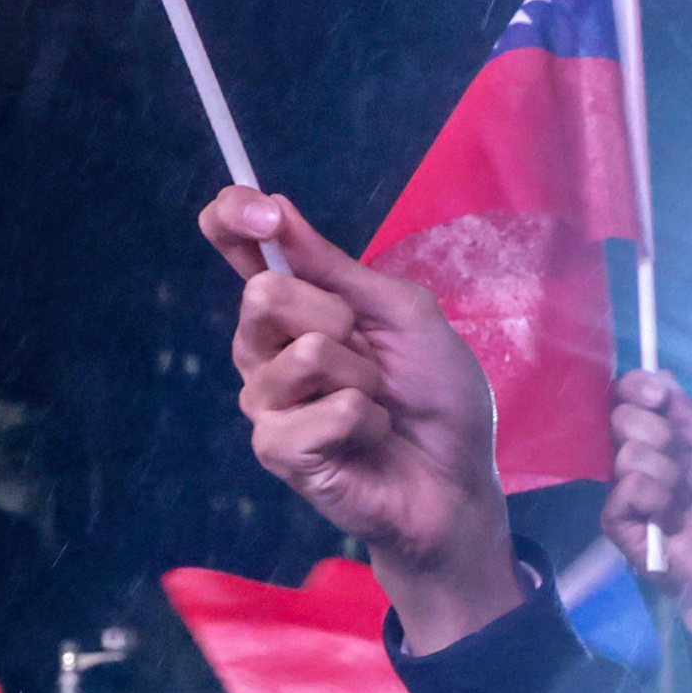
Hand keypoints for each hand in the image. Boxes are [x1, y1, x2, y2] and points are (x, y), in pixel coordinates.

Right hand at [210, 188, 525, 644]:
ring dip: (362, 376)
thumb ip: (338, 269)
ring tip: (376, 404)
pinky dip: (365, 420)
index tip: (264, 212)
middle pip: (263, 293)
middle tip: (371, 354)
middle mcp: (266, 348)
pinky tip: (370, 438)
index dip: (234, 217)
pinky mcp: (277, 450)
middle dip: (336, 315)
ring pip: (302, 353)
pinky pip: (323, 409)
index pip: (236, 244)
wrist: (457, 480)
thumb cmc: (435, 397)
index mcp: (294, 304)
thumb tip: (278, 212)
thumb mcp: (403, 314)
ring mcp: (266, 400)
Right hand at [602, 372, 691, 648]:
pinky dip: (653, 500)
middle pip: (622, 417)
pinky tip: (669, 519)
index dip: (637, 387)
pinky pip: (624, 490)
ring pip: (626, 454)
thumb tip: (656, 376)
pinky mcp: (619, 522)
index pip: (633, 395)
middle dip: (656, 432)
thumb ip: (690, 413)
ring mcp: (629, 488)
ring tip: (684, 500)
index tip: (657, 396)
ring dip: (665, 474)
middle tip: (684, 459)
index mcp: (671, 433)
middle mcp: (645, 455)